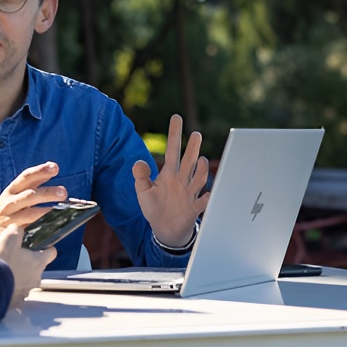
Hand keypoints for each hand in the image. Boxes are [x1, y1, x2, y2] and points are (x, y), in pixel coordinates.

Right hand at [0, 161, 66, 230]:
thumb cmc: (8, 208)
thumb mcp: (16, 192)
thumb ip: (34, 182)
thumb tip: (53, 167)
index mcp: (12, 190)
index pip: (26, 177)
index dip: (40, 171)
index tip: (55, 167)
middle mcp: (9, 202)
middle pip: (29, 195)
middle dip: (47, 193)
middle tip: (63, 192)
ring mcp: (9, 218)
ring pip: (29, 214)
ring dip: (45, 212)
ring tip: (59, 211)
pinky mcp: (10, 233)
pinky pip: (26, 231)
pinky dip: (39, 228)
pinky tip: (50, 227)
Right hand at [0, 224, 55, 309]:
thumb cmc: (2, 260)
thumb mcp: (9, 237)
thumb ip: (17, 230)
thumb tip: (18, 230)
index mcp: (38, 262)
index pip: (51, 253)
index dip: (45, 248)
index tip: (39, 246)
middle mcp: (36, 278)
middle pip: (37, 268)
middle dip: (27, 263)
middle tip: (14, 258)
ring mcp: (26, 291)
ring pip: (26, 281)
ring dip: (18, 276)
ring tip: (4, 271)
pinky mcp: (16, 301)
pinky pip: (15, 292)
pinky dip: (10, 288)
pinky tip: (0, 283)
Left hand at [132, 114, 209, 246]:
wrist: (166, 229)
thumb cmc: (154, 207)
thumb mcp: (143, 192)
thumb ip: (141, 177)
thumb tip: (138, 162)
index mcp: (169, 174)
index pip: (172, 150)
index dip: (174, 134)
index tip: (176, 117)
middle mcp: (182, 180)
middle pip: (189, 160)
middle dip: (193, 148)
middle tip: (196, 134)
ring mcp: (190, 193)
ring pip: (198, 178)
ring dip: (200, 170)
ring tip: (199, 159)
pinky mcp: (194, 208)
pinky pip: (203, 202)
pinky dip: (206, 199)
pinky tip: (208, 195)